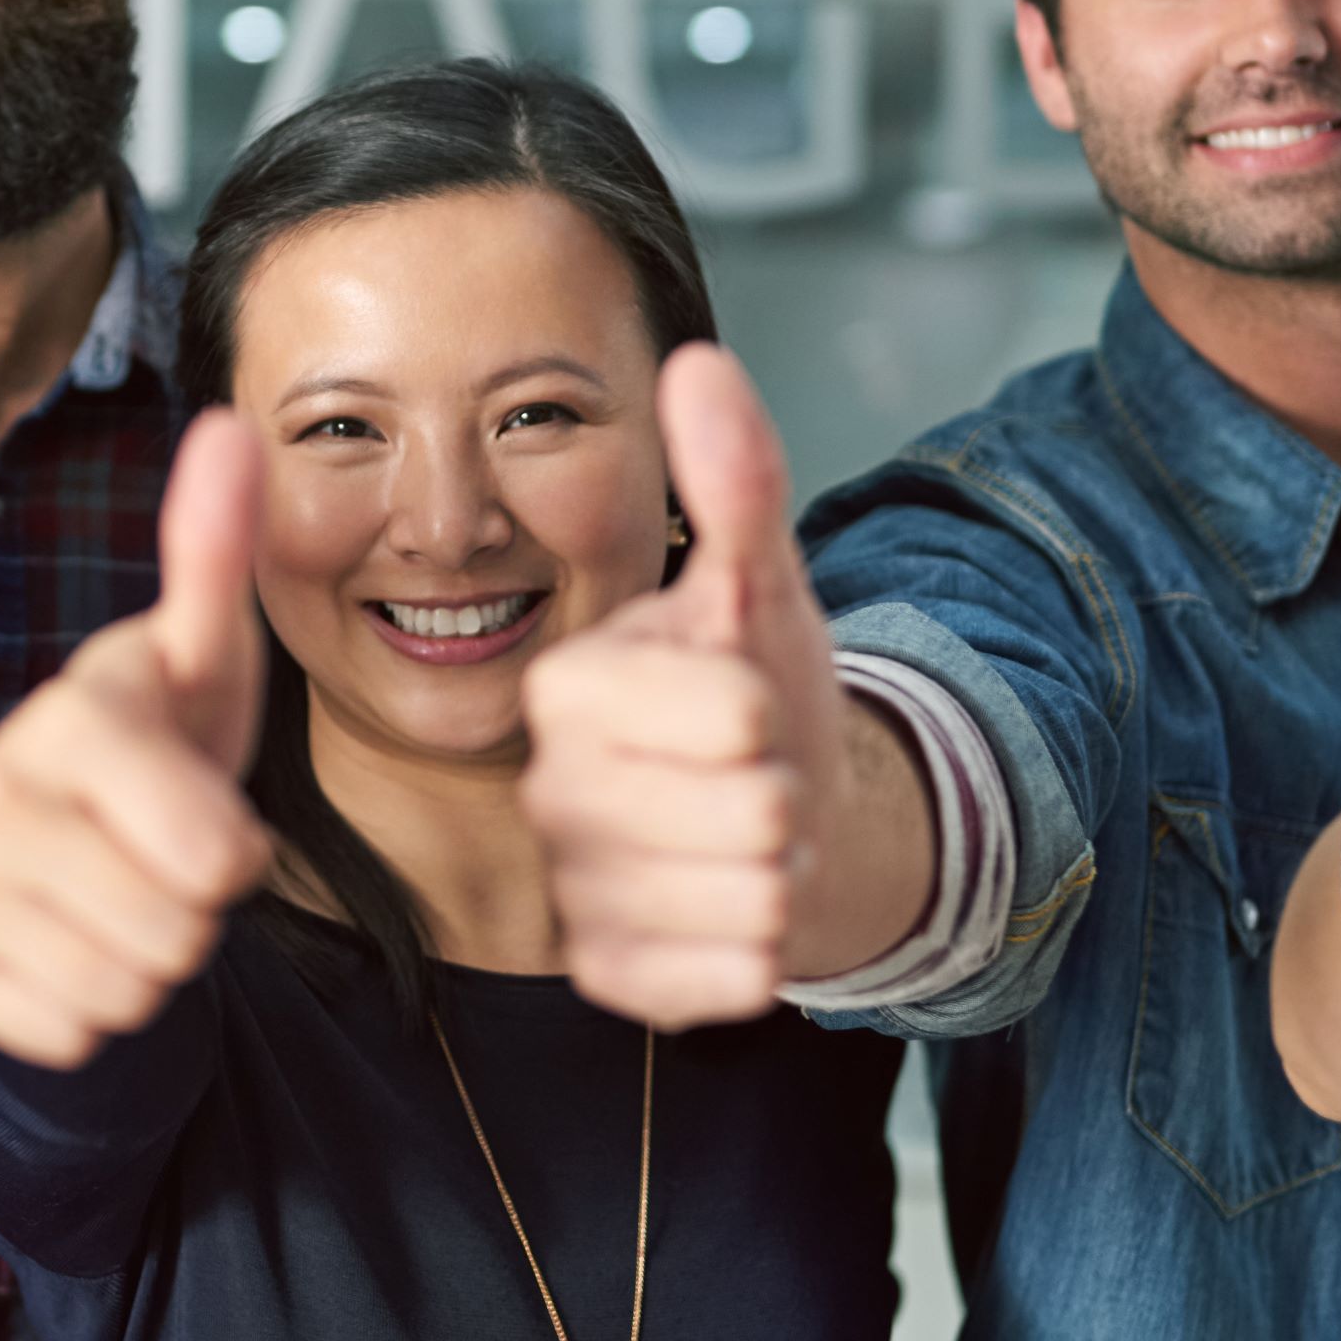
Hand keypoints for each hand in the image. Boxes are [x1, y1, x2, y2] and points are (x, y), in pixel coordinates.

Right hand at [0, 412, 273, 1068]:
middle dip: (195, 919)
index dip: (220, 852)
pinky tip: (72, 951)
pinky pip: (60, 1030)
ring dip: (149, 969)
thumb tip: (231, 422)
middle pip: (164, 925)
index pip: (180, 825)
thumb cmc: (165, 754)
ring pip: (116, 987)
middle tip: (167, 873)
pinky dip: (89, 1015)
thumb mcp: (207, 665)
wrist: (85, 862)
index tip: (227, 845)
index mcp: (74, 714)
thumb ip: (217, 557)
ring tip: (127, 907)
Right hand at [519, 343, 860, 1029]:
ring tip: (751, 840)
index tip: (746, 704)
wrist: (773, 810)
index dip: (771, 709)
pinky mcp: (607, 972)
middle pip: (752, 812)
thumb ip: (735, 477)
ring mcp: (575, 888)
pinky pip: (731, 979)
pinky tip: (733, 908)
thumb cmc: (759, 690)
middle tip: (760, 779)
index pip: (731, 711)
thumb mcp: (761, 582)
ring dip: (785, 873)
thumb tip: (698, 362)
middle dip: (789, 796)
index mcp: (569, 685)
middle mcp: (550, 788)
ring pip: (752, 899)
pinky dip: (763, 950)